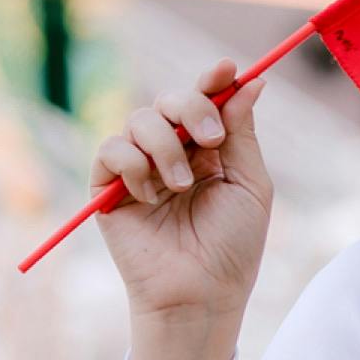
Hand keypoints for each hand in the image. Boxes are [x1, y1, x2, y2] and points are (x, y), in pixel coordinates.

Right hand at [90, 60, 271, 325]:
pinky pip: (111, 149)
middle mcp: (172, 152)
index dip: (214, 80)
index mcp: (209, 150)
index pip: (206, 102)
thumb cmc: (233, 246)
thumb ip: (241, 133)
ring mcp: (139, 168)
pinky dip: (134, 165)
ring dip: (166, 147)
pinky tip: (150, 196)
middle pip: (170, 99)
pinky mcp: (108, 186)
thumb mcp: (250, 184)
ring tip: (181, 186)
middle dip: (192, 107)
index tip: (229, 68)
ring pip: (140, 120)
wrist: (201, 291)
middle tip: (211, 139)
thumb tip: (251, 83)